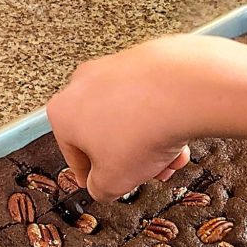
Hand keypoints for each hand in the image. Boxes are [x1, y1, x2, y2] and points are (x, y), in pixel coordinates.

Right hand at [46, 36, 199, 200]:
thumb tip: (103, 185)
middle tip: (149, 172)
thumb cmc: (142, 129)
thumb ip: (101, 188)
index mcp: (64, 112)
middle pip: (106, 133)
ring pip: (131, 116)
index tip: (107, 183)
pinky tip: (180, 133)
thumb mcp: (113, 182)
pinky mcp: (145, 58)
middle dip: (131, 158)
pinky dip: (163, 115)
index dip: (95, 175)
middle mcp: (85, 83)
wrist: (183, 90)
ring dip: (150, 140)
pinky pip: (150, 95)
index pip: (74, 154)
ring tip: (172, 157)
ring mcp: (116, 66)